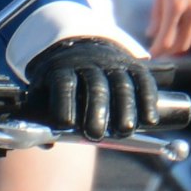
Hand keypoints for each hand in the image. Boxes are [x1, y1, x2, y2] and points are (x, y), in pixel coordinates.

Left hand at [26, 39, 158, 139]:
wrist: (82, 47)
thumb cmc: (60, 79)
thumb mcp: (43, 88)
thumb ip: (41, 114)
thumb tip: (47, 143)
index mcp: (62, 68)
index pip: (63, 83)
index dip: (63, 103)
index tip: (65, 125)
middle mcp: (89, 64)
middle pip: (95, 86)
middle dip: (97, 111)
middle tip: (95, 134)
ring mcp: (113, 64)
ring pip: (122, 84)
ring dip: (125, 108)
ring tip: (125, 131)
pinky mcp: (133, 66)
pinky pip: (144, 81)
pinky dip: (148, 100)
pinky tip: (149, 121)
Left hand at [146, 0, 190, 56]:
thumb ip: (157, 11)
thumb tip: (151, 32)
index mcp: (176, 5)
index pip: (166, 41)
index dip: (157, 51)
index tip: (151, 53)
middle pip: (183, 44)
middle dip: (170, 49)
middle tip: (161, 46)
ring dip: (185, 41)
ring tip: (174, 36)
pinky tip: (188, 21)